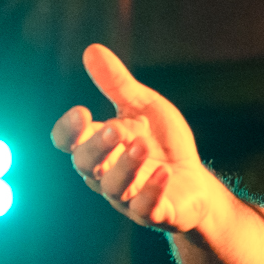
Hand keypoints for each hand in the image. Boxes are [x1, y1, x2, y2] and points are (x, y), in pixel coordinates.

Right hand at [51, 44, 228, 233]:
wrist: (195, 182)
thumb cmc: (162, 144)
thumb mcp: (144, 108)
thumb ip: (118, 85)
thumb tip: (92, 50)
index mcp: (98, 147)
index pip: (68, 142)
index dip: (68, 130)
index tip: (82, 112)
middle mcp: (105, 175)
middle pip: (86, 165)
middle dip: (98, 148)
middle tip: (116, 130)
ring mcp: (128, 197)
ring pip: (114, 188)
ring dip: (126, 167)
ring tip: (142, 147)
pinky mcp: (155, 213)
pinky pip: (145, 208)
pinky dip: (152, 191)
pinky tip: (164, 172)